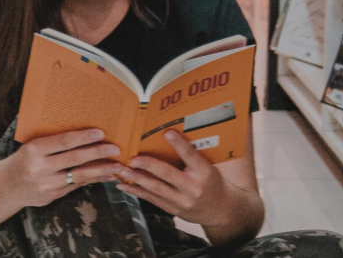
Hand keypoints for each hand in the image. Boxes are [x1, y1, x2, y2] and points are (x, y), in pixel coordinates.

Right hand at [5, 129, 124, 206]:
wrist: (7, 186)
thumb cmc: (24, 160)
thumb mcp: (32, 146)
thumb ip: (53, 142)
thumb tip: (84, 134)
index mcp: (35, 150)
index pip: (63, 141)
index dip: (83, 137)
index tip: (101, 132)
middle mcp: (41, 168)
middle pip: (75, 159)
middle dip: (98, 153)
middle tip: (116, 148)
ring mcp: (47, 184)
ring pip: (79, 176)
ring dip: (101, 170)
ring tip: (118, 166)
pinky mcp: (53, 196)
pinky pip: (77, 186)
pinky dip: (94, 180)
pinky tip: (107, 176)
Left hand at [116, 130, 230, 225]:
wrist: (221, 210)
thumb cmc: (212, 182)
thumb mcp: (209, 166)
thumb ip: (194, 154)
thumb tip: (172, 134)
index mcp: (204, 172)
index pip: (191, 156)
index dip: (179, 144)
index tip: (167, 132)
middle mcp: (192, 188)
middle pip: (168, 174)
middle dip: (148, 166)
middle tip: (133, 158)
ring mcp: (182, 201)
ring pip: (156, 189)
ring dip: (136, 179)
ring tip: (121, 170)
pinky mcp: (173, 210)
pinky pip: (152, 200)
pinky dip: (136, 192)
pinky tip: (123, 185)